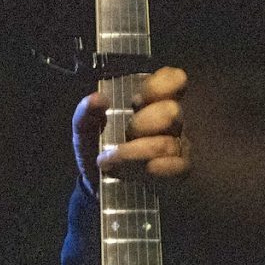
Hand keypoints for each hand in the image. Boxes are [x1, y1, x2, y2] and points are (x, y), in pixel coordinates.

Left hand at [73, 65, 189, 195]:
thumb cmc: (97, 148)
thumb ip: (86, 112)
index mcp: (151, 103)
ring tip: (112, 162)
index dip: (159, 86)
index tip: (135, 101)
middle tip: (125, 135)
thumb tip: (97, 99)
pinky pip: (179, 167)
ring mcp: (178, 146)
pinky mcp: (178, 173)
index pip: (175, 80)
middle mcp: (170, 122)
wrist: (96, 184)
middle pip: (172, 112)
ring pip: (168, 144)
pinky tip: (145, 171)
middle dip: (143, 124)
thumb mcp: (85, 128)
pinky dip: (160, 169)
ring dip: (136, 154)